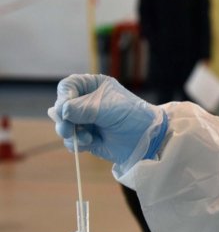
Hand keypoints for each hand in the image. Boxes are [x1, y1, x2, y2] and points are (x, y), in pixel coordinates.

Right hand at [48, 74, 167, 173]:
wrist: (148, 139)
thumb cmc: (132, 116)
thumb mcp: (107, 108)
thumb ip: (81, 108)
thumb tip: (58, 111)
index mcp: (92, 87)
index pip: (67, 87)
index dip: (63, 97)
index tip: (65, 109)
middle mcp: (86, 102)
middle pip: (61, 108)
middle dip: (63, 120)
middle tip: (68, 130)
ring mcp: (86, 121)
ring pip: (64, 126)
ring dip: (71, 133)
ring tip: (87, 138)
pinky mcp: (89, 138)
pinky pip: (72, 142)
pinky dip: (77, 144)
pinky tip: (90, 143)